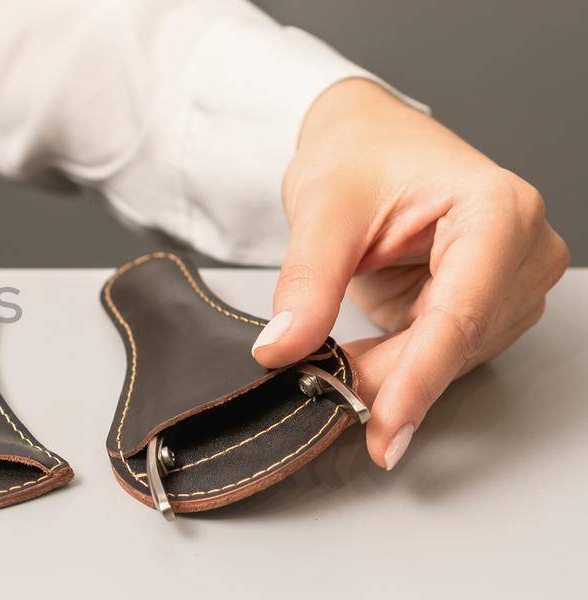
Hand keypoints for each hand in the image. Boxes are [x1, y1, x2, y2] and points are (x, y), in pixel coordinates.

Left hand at [253, 79, 567, 469]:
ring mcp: (512, 280)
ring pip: (452, 358)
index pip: (460, 313)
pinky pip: (442, 355)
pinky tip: (355, 366)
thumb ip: (306, 282)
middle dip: (391, 381)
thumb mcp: (321, 209)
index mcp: (498, 209)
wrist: (364, 140)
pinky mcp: (488, 305)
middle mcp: (523, 247)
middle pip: (458, 343)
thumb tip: (283, 348)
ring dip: (391, 377)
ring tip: (330, 373)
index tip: (384, 429)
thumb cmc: (358, 154)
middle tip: (325, 403)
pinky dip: (396, 368)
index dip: (418, 378)